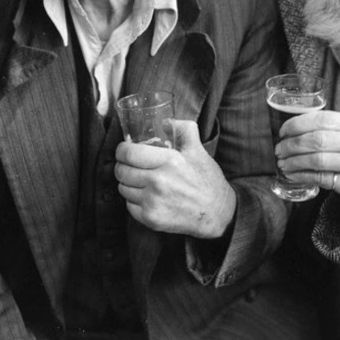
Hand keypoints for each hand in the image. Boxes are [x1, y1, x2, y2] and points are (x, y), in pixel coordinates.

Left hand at [115, 119, 236, 238]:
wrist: (217, 214)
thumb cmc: (208, 181)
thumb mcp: (199, 151)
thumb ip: (184, 130)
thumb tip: (166, 121)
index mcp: (169, 161)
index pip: (129, 153)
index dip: (122, 150)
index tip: (123, 150)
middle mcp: (158, 182)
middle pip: (122, 171)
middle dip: (122, 166)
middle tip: (129, 165)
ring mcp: (153, 202)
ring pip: (123, 188)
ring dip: (128, 183)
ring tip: (140, 181)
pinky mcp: (151, 218)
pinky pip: (129, 205)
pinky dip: (133, 200)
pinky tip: (146, 196)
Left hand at [274, 110, 339, 202]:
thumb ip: (330, 127)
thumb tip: (291, 128)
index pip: (323, 119)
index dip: (298, 124)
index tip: (283, 131)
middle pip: (317, 140)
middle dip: (292, 144)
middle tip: (279, 149)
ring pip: (317, 160)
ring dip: (294, 161)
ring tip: (282, 163)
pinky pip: (321, 178)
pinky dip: (302, 175)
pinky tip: (292, 174)